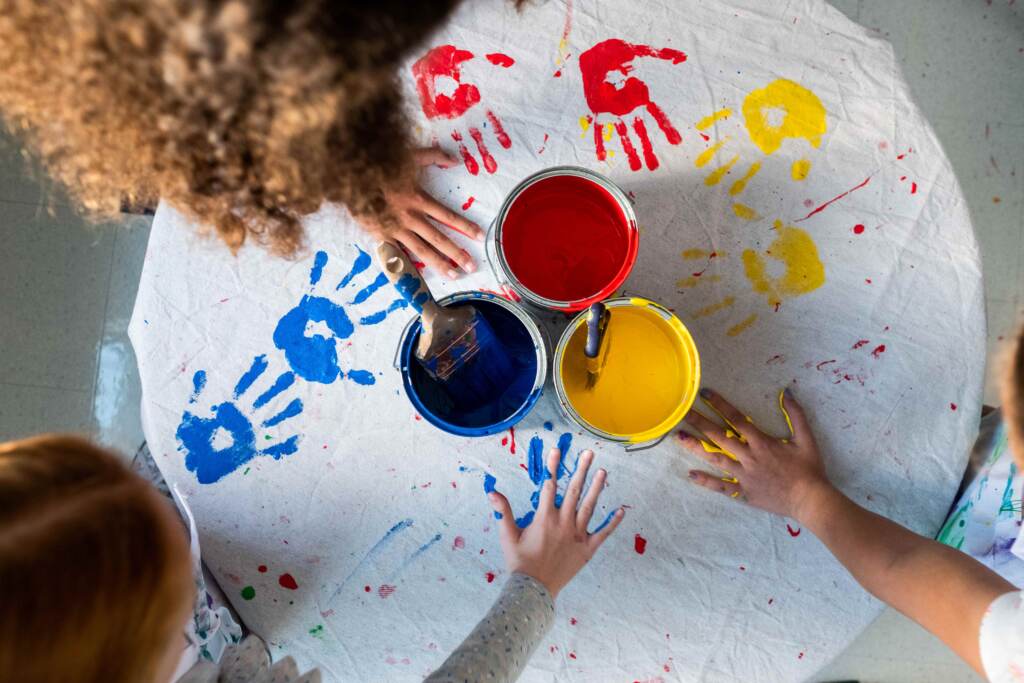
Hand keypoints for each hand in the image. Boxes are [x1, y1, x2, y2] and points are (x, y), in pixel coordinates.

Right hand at [357, 147, 483, 278]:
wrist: (350, 176)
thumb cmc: (379, 165)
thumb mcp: (409, 155)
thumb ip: (433, 156)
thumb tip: (455, 159)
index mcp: (419, 199)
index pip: (447, 216)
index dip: (465, 226)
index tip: (479, 236)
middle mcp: (411, 217)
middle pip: (439, 238)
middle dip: (457, 252)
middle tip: (472, 266)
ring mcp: (396, 229)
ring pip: (422, 250)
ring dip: (439, 263)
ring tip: (453, 275)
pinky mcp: (381, 236)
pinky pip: (397, 253)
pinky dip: (408, 266)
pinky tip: (419, 277)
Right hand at [487, 448, 623, 598]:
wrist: (533, 590)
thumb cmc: (519, 562)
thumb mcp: (507, 535)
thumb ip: (503, 511)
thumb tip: (492, 492)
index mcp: (544, 518)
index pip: (550, 485)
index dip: (553, 466)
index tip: (556, 450)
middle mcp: (563, 523)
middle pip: (574, 491)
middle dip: (581, 469)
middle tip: (589, 453)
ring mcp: (577, 536)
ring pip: (589, 507)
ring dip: (597, 488)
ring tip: (603, 472)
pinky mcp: (587, 550)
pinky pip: (602, 534)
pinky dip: (611, 523)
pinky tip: (621, 511)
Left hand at [678, 388, 832, 520]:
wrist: (810, 500)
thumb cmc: (809, 469)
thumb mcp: (806, 438)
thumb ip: (796, 414)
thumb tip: (786, 392)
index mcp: (761, 442)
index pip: (736, 419)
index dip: (720, 405)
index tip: (705, 394)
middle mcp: (748, 457)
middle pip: (719, 436)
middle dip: (699, 422)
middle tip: (682, 412)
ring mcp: (744, 475)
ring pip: (715, 459)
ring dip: (696, 447)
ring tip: (679, 437)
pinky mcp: (744, 491)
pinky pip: (722, 486)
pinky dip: (706, 481)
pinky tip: (691, 475)